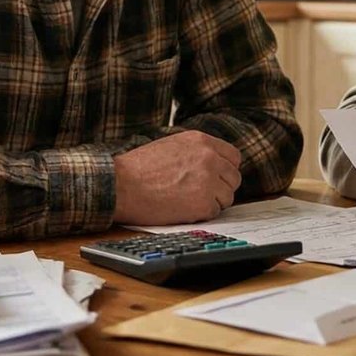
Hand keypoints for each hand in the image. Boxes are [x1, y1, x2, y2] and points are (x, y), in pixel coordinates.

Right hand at [112, 131, 242, 224]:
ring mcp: (208, 180)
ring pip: (227, 197)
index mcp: (201, 141)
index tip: (217, 178)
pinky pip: (214, 212)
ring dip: (212, 202)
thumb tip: (215, 163)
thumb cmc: (139, 168)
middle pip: (234, 178)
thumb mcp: (172, 145)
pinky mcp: (202, 203)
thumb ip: (196, 151)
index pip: (233, 157)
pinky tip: (182, 209)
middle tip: (201, 194)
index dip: (225, 170)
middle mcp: (209, 158)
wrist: (121, 185)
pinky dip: (201, 214)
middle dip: (221, 188)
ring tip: (188, 201)